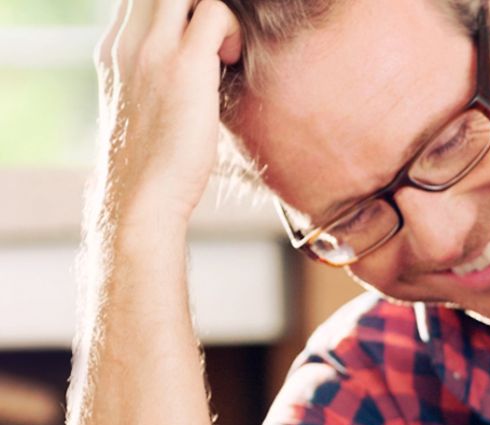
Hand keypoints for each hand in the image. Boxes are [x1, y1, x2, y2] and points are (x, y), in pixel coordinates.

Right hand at [94, 0, 241, 226]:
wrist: (140, 196)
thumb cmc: (150, 161)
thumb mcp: (142, 105)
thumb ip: (155, 75)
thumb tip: (191, 71)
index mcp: (113, 50)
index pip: (141, 0)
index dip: (174, 8)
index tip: (198, 37)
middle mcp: (126, 42)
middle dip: (192, 5)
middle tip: (213, 37)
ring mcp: (152, 50)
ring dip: (212, 10)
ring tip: (222, 49)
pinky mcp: (185, 65)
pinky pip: (215, 11)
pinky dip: (231, 28)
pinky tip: (229, 62)